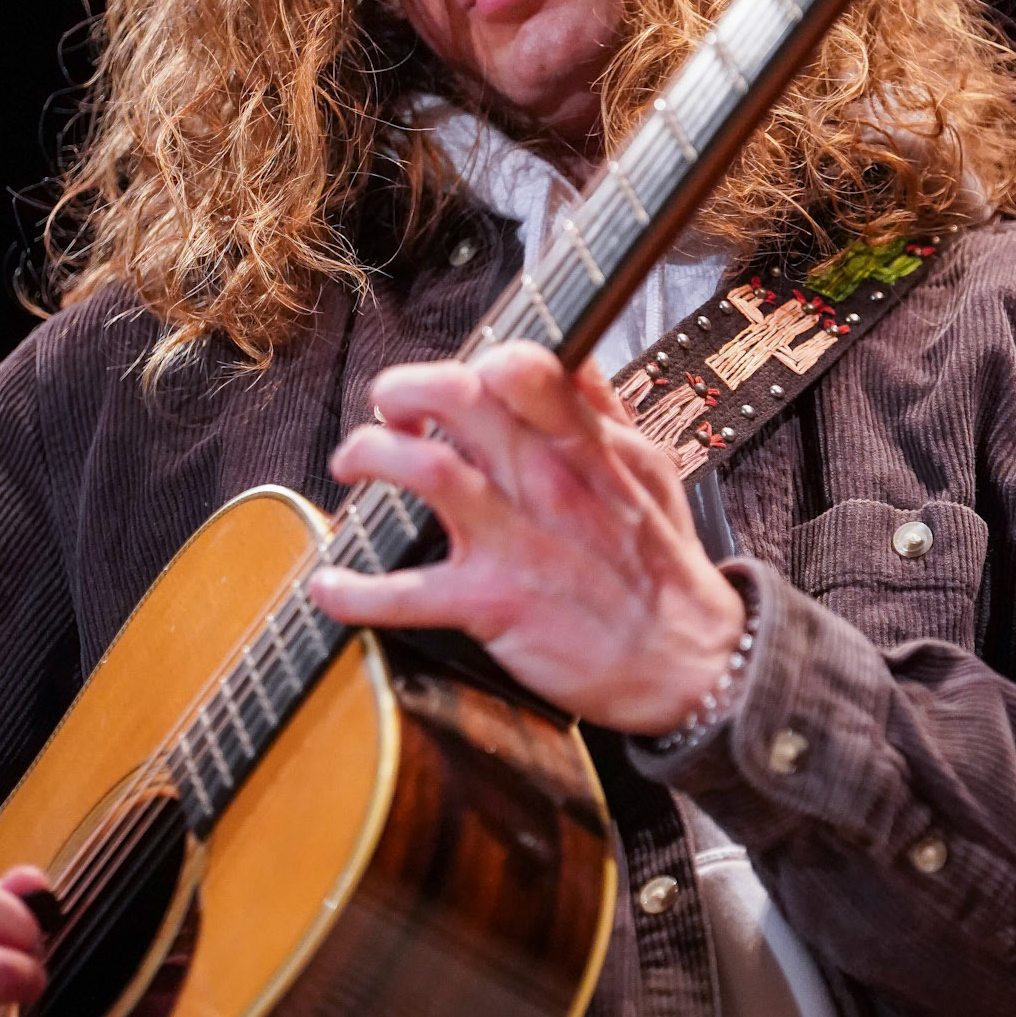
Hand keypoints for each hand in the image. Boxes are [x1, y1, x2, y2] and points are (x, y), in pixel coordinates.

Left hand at [307, 343, 745, 732]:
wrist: (686, 661)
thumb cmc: (659, 563)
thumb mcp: (649, 467)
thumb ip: (603, 409)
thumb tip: (568, 354)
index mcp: (584, 445)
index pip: (526, 366)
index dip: (475, 360)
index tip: (456, 384)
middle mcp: (546, 482)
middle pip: (457, 398)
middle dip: (401, 390)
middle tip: (389, 413)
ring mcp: (516, 541)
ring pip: (425, 469)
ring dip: (369, 455)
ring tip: (354, 467)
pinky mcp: (493, 604)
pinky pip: (407, 592)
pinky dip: (355, 590)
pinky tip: (328, 586)